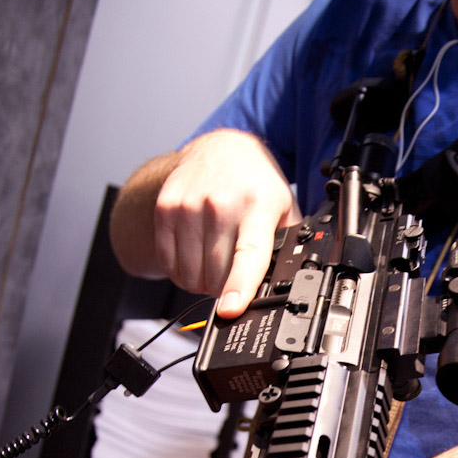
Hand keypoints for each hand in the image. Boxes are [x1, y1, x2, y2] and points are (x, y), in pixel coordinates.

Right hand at [153, 129, 300, 316]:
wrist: (219, 149)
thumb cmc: (254, 184)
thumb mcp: (282, 206)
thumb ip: (288, 244)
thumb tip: (292, 283)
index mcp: (256, 205)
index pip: (247, 253)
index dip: (238, 286)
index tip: (230, 309)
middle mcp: (220, 204)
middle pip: (216, 273)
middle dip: (225, 287)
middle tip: (233, 275)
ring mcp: (189, 206)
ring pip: (191, 273)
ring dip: (202, 283)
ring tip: (215, 266)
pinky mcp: (166, 209)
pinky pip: (168, 262)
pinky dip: (182, 273)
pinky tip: (194, 261)